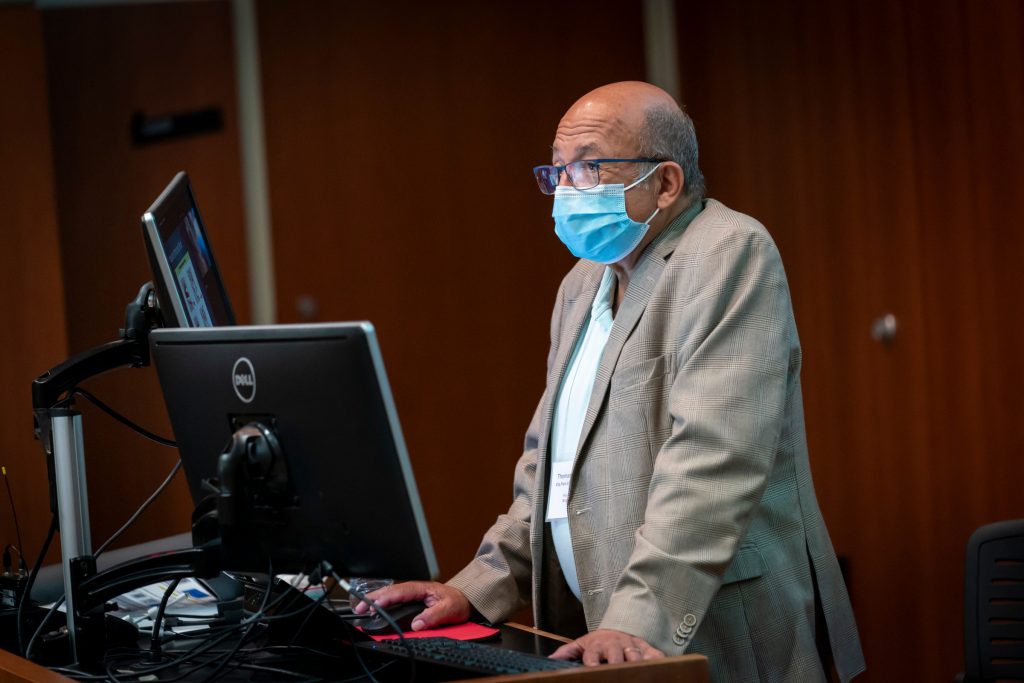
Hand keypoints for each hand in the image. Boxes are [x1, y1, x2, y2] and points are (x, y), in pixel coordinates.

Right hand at [350, 580, 471, 630]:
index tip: (376, 605)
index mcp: (422, 588)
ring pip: (390, 594)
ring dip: (375, 599)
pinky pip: (394, 599)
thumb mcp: (449, 609)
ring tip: (361, 607)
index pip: (401, 591)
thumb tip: (417, 624)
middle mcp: (415, 589)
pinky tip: (374, 608)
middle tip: (360, 606)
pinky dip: (381, 602)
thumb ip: (434, 616)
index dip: (387, 598)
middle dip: (374, 597)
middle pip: (391, 591)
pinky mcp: (411, 600)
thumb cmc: (457, 602)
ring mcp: (412, 594)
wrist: (464, 600)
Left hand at [550, 629, 664, 665]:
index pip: (593, 655)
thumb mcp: (581, 644)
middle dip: (616, 664)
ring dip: (636, 663)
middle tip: (616, 674)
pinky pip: (655, 653)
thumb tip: (550, 659)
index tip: (592, 670)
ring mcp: (631, 645)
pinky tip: (658, 667)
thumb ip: (567, 653)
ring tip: (636, 673)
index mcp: (597, 646)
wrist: (617, 628)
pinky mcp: (646, 647)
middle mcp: (615, 645)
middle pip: (616, 655)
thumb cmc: (598, 642)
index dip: (593, 663)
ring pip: (636, 655)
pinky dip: (657, 659)